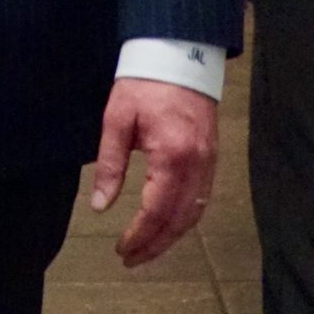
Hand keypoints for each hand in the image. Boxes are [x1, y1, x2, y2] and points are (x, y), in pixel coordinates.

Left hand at [90, 77, 218, 267]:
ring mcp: (209, 162)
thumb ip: (110, 165)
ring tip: (147, 250)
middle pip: (180, 220)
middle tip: (131, 259)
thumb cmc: (144, 83)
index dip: (140, 235)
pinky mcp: (212, 157)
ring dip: (172, 236)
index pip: (157, 211)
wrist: (180, 53)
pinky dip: (185, 218)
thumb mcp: (117, 120)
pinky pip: (202, 199)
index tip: (121, 249)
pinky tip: (168, 225)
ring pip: (194, 213)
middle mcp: (197, 165)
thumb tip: (101, 206)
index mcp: (172, 156)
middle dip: (156, 245)